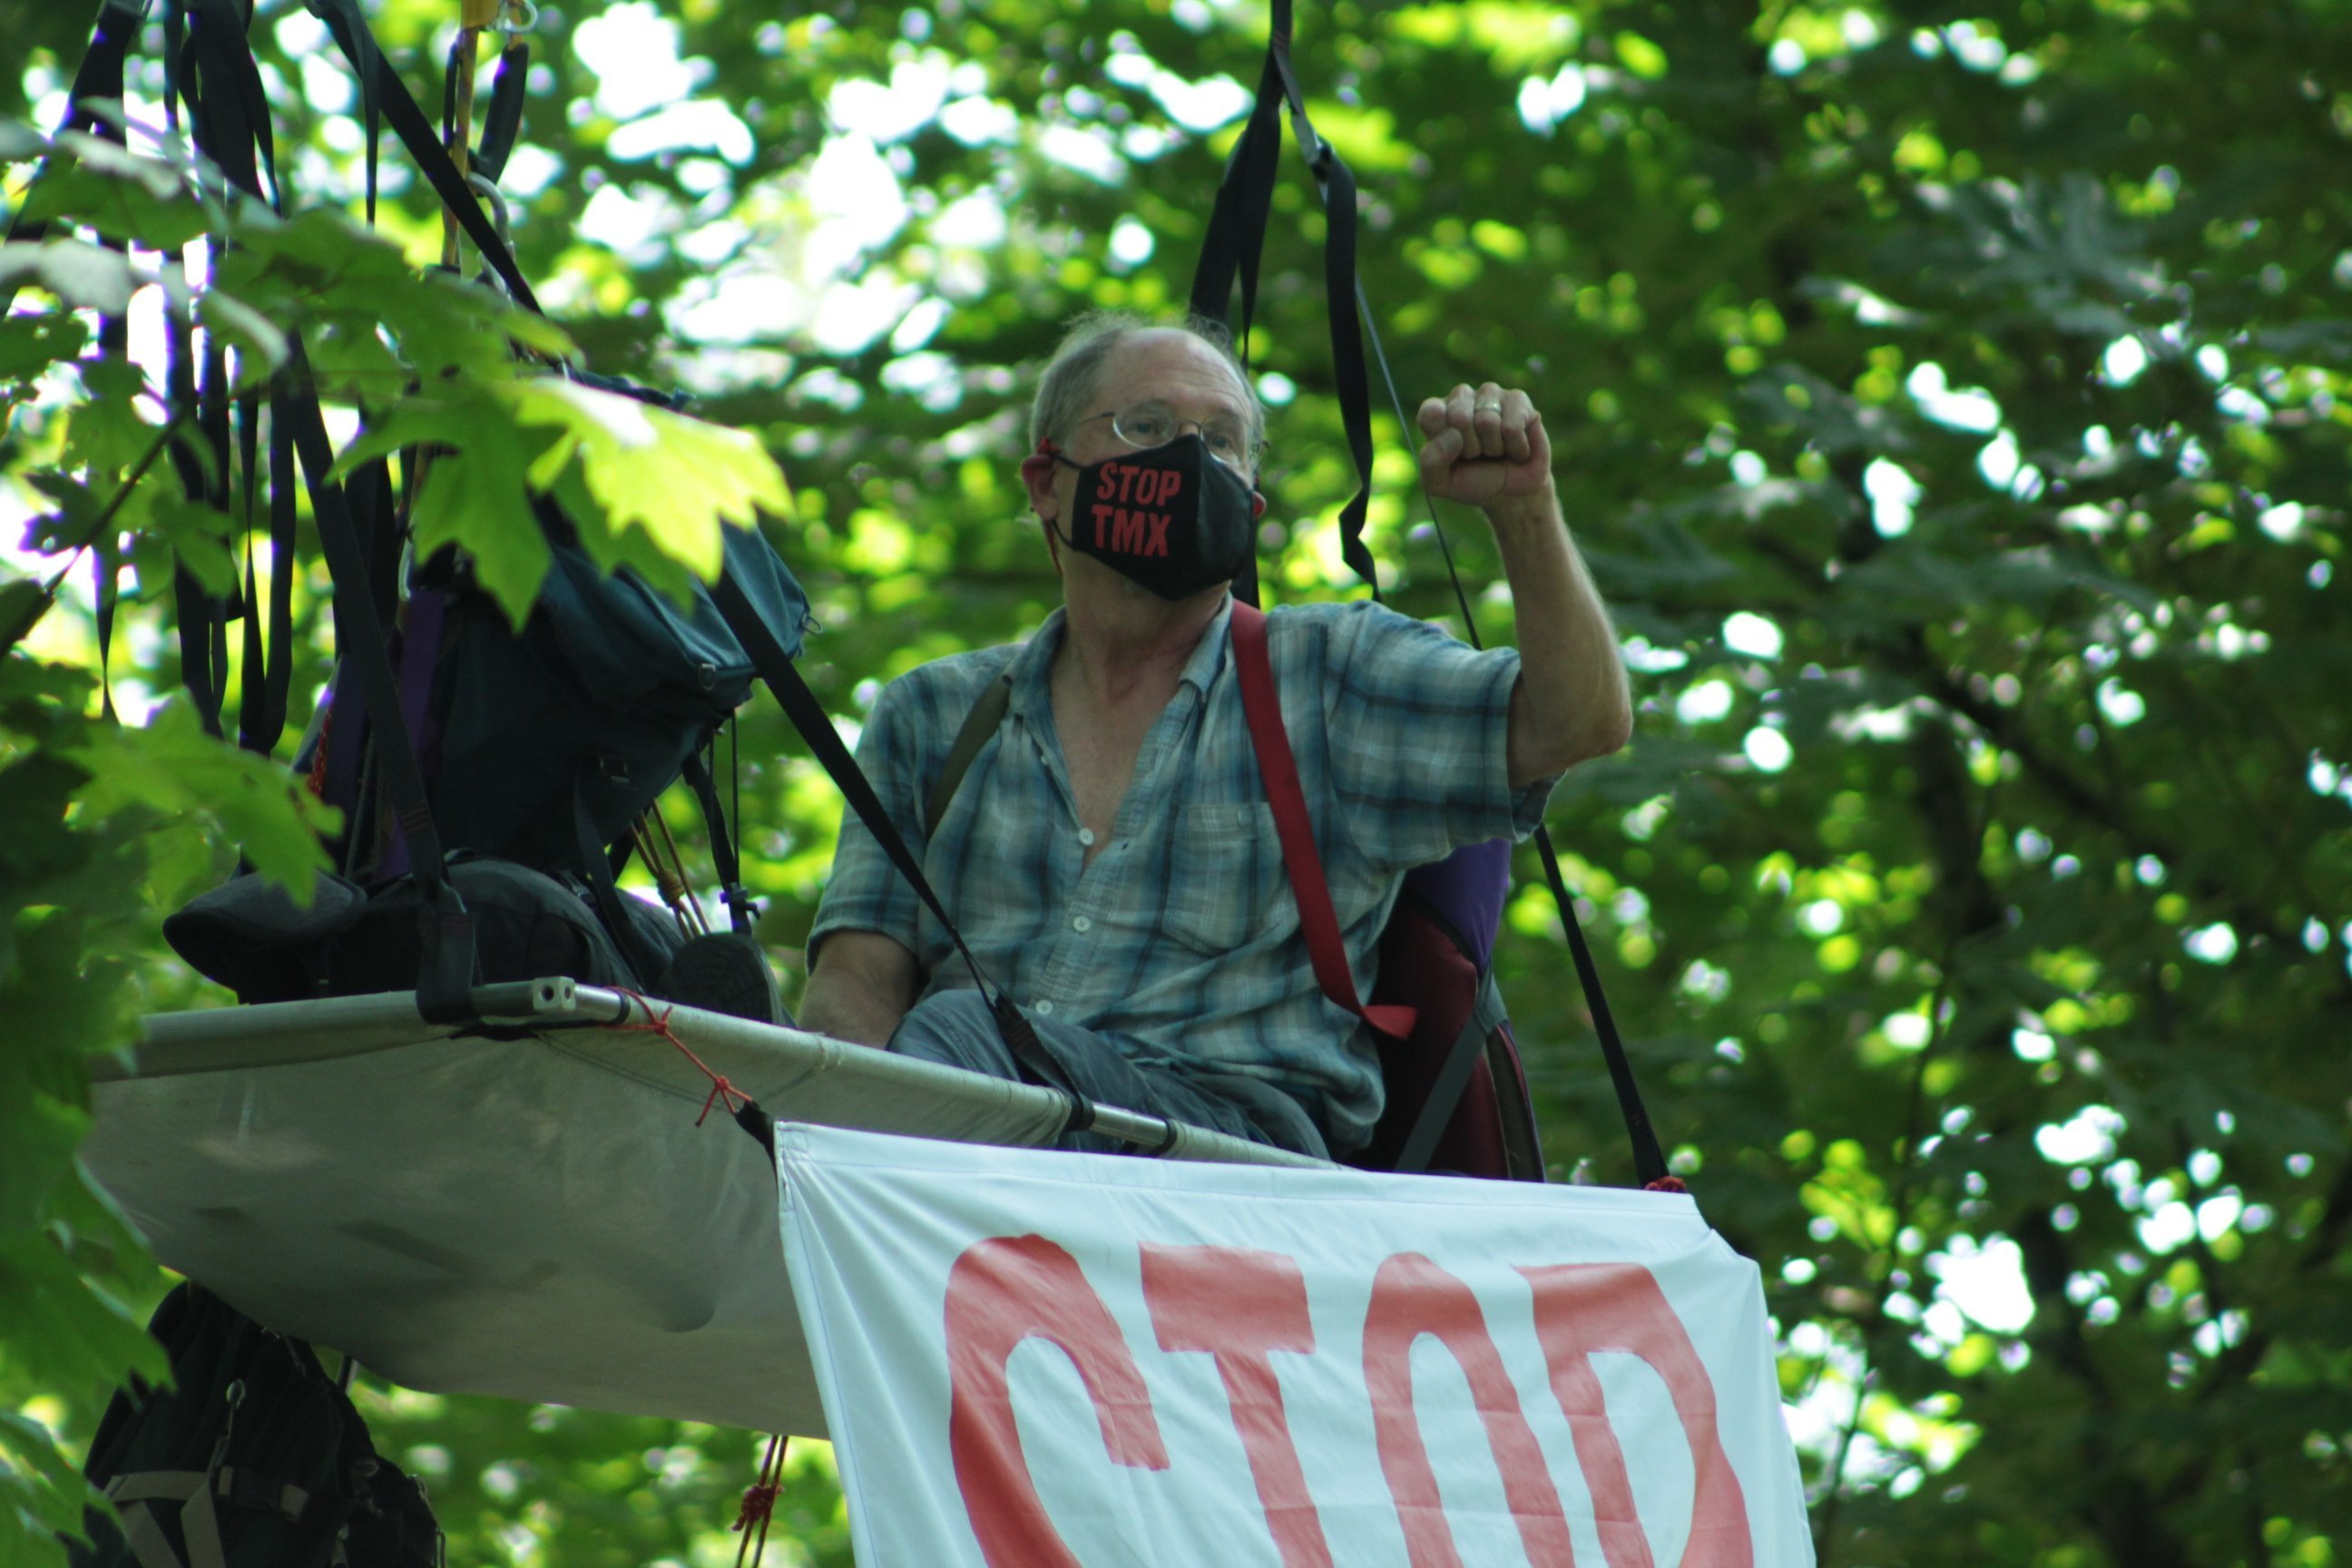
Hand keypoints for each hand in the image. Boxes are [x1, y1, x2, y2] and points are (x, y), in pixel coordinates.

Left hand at [1415, 382, 1552, 512]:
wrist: (1515, 492)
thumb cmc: (1474, 481)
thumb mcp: (1440, 482)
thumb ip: (1431, 461)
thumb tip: (1453, 435)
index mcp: (1436, 412)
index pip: (1430, 413)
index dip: (1443, 441)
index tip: (1453, 454)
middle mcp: (1461, 396)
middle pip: (1459, 417)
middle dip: (1471, 448)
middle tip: (1478, 455)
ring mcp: (1490, 393)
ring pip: (1487, 421)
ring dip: (1493, 448)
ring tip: (1497, 451)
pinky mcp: (1518, 398)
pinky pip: (1512, 427)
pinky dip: (1515, 448)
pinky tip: (1516, 448)